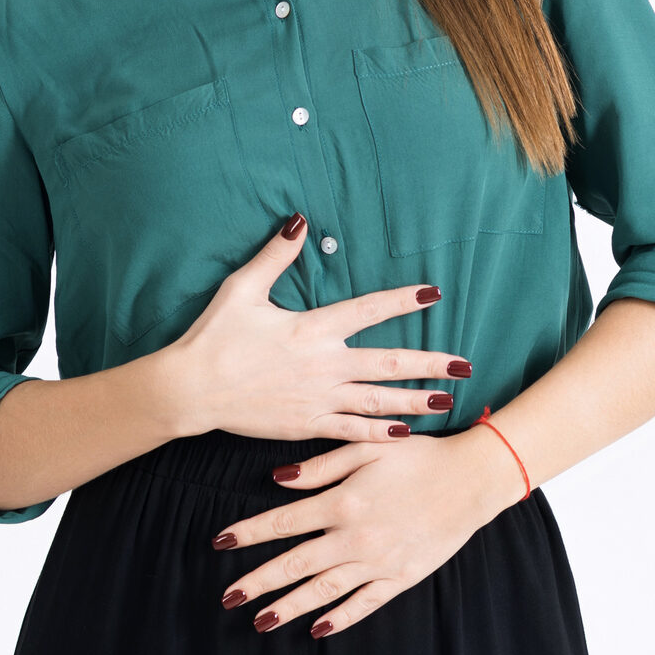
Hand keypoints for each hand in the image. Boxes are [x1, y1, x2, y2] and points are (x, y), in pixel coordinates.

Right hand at [166, 212, 472, 442]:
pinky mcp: (306, 426)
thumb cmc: (215, 336)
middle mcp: (323, 365)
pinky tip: (404, 434)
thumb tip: (298, 221)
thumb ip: (275, 256)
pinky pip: (352, 431)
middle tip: (463, 364)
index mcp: (312, 329)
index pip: (368, 310)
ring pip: (378, 402)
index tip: (432, 293)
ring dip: (415, 401)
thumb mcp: (242, 289)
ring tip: (447, 400)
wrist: (192, 389)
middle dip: (429, 364)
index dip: (402, 300)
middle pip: (387, 364)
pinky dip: (380, 433)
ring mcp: (318, 399)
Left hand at [210, 427, 514, 637]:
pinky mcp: (401, 578)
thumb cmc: (418, 456)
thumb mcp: (367, 448)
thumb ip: (321, 465)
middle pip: (295, 564)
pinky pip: (364, 604)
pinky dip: (339, 619)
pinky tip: (317, 629)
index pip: (284, 521)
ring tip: (260, 621)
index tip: (220, 542)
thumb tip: (277, 479)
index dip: (249, 533)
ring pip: (324, 591)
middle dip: (258, 581)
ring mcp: (378, 562)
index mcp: (343, 501)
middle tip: (227, 597)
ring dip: (289, 606)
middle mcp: (355, 537)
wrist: (471, 479)